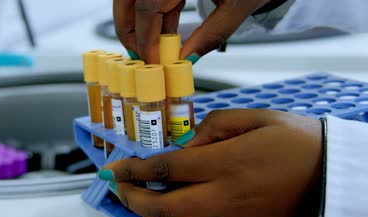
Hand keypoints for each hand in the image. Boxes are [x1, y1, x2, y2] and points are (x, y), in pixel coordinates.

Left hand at [102, 109, 322, 216]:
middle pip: (162, 208)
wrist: (334, 182)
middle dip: (130, 199)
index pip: (164, 169)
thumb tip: (183, 143)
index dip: (131, 170)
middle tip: (116, 190)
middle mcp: (223, 198)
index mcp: (225, 164)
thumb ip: (213, 126)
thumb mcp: (257, 118)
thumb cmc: (299, 145)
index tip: (113, 169)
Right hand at [113, 0, 269, 62]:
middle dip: (128, 28)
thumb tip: (185, 59)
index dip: (144, 37)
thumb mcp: (239, 4)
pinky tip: (165, 29)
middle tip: (138, 55)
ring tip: (153, 46)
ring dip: (138, 20)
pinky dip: (153, 8)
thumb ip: (212, 34)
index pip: (147, 6)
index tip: (149, 60)